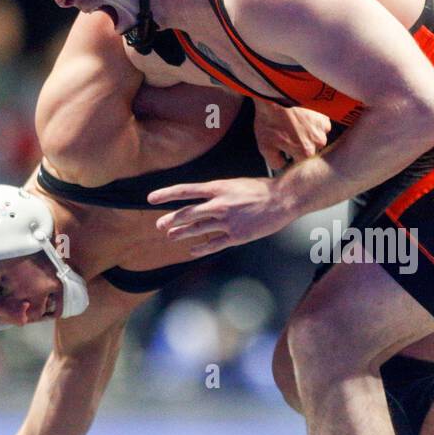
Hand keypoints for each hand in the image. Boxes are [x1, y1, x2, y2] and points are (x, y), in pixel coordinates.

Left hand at [149, 177, 298, 255]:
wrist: (282, 200)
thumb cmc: (261, 189)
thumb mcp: (235, 184)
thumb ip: (218, 192)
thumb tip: (204, 198)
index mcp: (218, 188)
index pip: (185, 190)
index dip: (166, 194)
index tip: (151, 198)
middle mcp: (219, 205)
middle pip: (187, 213)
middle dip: (170, 220)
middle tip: (160, 225)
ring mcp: (227, 222)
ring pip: (197, 229)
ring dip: (182, 233)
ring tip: (171, 236)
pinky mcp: (236, 236)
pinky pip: (214, 244)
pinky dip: (201, 247)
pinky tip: (192, 250)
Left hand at [252, 101, 329, 171]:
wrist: (275, 94)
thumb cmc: (270, 118)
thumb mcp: (265, 146)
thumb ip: (275, 163)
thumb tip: (282, 165)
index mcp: (305, 153)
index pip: (301, 164)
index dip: (292, 159)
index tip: (286, 152)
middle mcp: (318, 142)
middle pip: (311, 152)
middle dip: (301, 147)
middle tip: (288, 135)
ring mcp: (323, 128)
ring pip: (316, 139)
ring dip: (308, 135)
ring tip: (294, 125)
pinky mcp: (324, 116)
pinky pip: (320, 126)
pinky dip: (312, 124)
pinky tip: (301, 118)